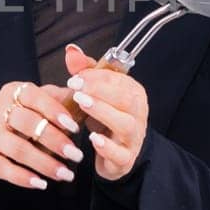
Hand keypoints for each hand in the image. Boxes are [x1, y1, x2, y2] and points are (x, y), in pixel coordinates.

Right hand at [0, 80, 85, 189]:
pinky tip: (42, 184)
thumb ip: (57, 98)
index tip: (75, 127)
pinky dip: (24, 178)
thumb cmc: (16, 118)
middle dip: (55, 140)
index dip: (55, 111)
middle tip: (76, 155)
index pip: (34, 96)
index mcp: (13, 92)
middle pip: (27, 123)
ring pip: (17, 149)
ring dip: (44, 163)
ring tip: (65, 174)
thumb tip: (85, 97)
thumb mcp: (33, 103)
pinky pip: (3, 168)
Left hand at [63, 44, 148, 181]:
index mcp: (134, 94)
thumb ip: (86, 72)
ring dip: (102, 112)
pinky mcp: (126, 158)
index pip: (120, 80)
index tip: (75, 76)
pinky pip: (120, 153)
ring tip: (82, 104)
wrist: (117, 154)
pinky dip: (106, 146)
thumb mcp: (96, 94)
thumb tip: (72, 50)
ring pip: (125, 124)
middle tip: (76, 87)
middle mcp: (138, 114)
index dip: (97, 76)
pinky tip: (92, 138)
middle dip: (100, 91)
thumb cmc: (106, 119)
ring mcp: (134, 137)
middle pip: (126, 99)